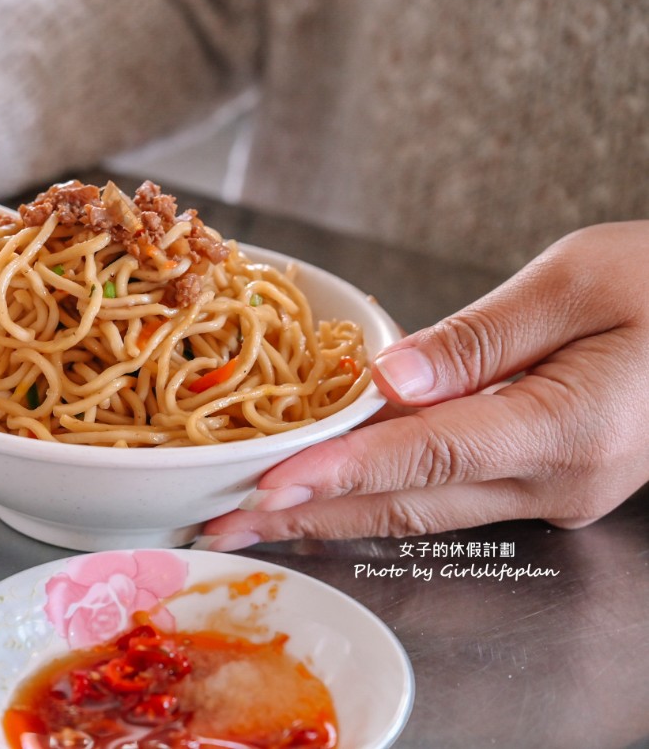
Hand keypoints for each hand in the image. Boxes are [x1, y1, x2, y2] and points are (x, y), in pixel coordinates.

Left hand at [197, 220, 648, 550]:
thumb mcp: (579, 280)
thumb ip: (480, 336)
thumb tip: (388, 378)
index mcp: (570, 427)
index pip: (425, 456)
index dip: (337, 473)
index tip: (265, 485)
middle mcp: (558, 481)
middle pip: (406, 502)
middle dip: (306, 515)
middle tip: (224, 524)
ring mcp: (553, 493)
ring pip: (420, 508)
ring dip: (332, 513)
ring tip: (253, 515)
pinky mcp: (545, 483)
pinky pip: (445, 492)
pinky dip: (378, 492)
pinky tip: (326, 491)